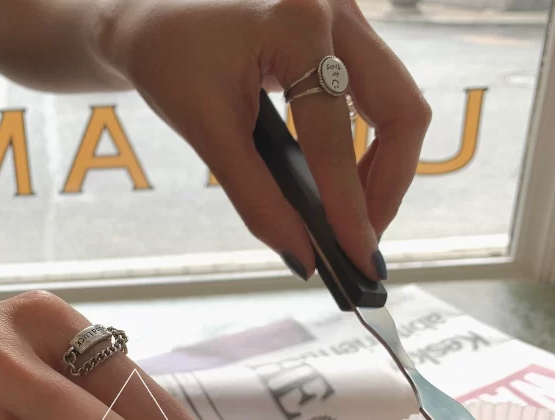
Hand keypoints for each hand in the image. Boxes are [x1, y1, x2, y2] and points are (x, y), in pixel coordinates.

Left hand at [100, 0, 430, 279]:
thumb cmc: (170, 63)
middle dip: (387, 186)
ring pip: (399, 102)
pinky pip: (379, 94)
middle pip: (401, 110)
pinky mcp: (343, 31)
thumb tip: (302, 255)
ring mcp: (346, 15)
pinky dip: (369, 144)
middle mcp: (335, 9)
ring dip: (385, 167)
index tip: (360, 258)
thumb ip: (257, 199)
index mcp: (298, 23)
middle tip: (363, 239)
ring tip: (353, 218)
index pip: (336, 137)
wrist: (152, 18)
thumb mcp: (209, 134)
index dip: (350, 207)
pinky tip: (345, 181)